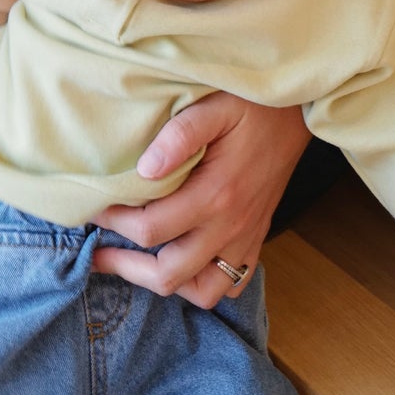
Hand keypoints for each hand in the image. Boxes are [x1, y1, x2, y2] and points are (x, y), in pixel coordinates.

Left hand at [90, 96, 309, 309]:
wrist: (300, 110)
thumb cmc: (252, 104)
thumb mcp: (214, 106)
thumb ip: (179, 136)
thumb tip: (144, 170)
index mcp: (216, 195)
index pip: (151, 229)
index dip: (114, 224)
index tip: (93, 208)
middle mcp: (231, 227)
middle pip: (168, 274)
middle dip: (125, 267)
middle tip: (96, 253)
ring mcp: (246, 238)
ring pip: (201, 291)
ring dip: (164, 283)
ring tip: (136, 264)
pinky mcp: (257, 239)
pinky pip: (231, 285)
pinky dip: (203, 284)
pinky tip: (183, 265)